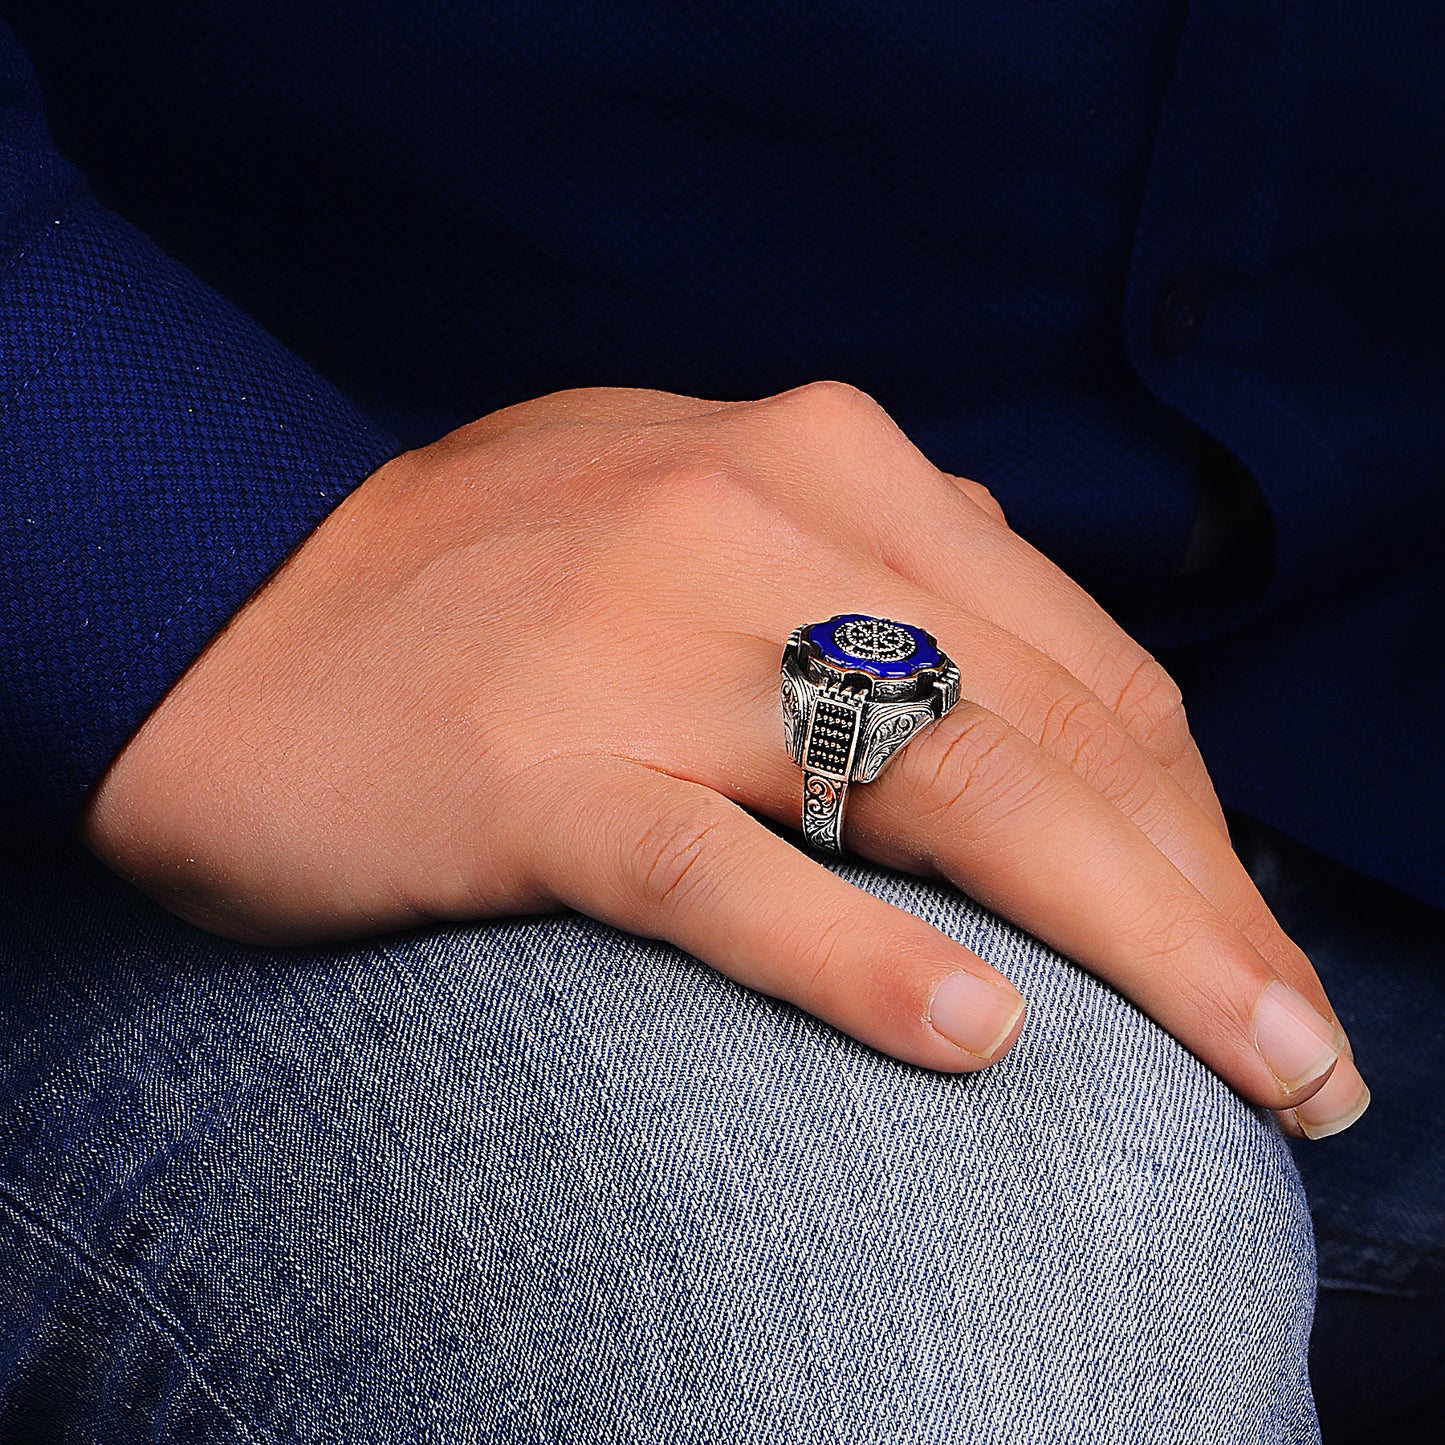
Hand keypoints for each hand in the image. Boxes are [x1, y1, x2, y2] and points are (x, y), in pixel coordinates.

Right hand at [81, 383, 1367, 1138]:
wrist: (223, 604)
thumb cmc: (481, 591)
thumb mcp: (699, 523)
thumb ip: (862, 576)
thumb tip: (1020, 675)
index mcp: (823, 462)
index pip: (1085, 663)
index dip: (1201, 824)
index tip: (1257, 948)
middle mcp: (761, 522)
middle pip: (1060, 732)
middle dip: (1213, 904)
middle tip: (1301, 1058)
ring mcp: (648, 638)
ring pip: (948, 790)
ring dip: (1132, 943)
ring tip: (1246, 1070)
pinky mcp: (537, 762)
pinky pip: (725, 869)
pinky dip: (857, 954)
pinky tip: (972, 1043)